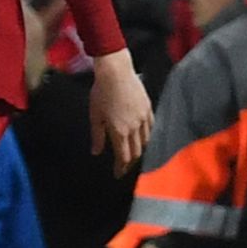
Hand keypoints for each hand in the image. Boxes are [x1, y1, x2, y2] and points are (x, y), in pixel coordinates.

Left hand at [88, 48, 149, 171]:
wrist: (116, 73)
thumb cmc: (101, 93)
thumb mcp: (95, 115)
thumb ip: (97, 136)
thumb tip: (96, 152)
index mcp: (119, 131)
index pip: (123, 156)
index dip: (121, 167)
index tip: (118, 174)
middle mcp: (134, 128)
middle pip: (136, 152)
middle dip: (130, 162)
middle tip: (124, 167)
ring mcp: (144, 118)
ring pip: (145, 141)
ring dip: (139, 150)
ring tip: (133, 154)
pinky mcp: (149, 109)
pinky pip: (151, 128)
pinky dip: (147, 136)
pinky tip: (143, 137)